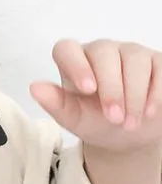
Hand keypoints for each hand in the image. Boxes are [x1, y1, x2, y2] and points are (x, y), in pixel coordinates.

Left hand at [30, 39, 161, 152]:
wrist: (127, 135)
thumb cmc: (94, 121)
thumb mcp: (73, 118)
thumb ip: (55, 103)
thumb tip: (35, 88)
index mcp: (73, 60)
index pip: (67, 48)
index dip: (77, 65)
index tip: (88, 90)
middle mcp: (100, 51)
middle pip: (104, 54)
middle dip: (112, 89)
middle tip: (114, 119)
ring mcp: (129, 52)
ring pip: (134, 59)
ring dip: (134, 95)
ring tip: (130, 122)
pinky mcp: (156, 61)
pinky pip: (159, 66)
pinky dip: (156, 91)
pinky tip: (149, 111)